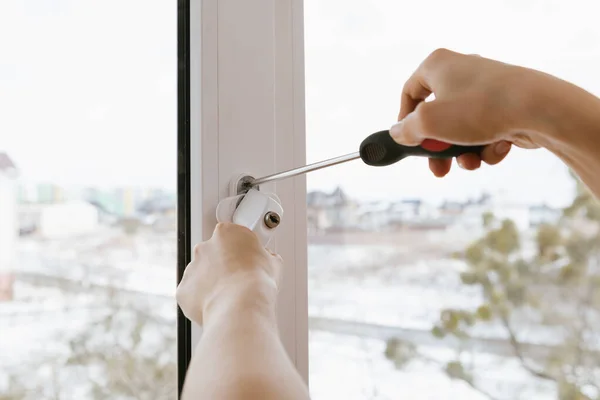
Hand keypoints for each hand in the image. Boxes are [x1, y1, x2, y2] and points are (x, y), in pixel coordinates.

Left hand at [176, 222, 282, 324]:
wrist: (241, 306)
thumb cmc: (257, 283)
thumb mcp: (273, 262)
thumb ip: (265, 256)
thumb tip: (267, 261)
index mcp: (226, 233)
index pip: (230, 235)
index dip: (239, 249)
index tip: (246, 258)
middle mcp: (204, 247)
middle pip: (212, 253)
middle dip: (223, 265)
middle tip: (239, 279)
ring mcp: (192, 268)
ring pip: (201, 274)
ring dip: (212, 283)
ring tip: (230, 296)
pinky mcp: (184, 289)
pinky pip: (192, 294)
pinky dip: (202, 300)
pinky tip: (218, 306)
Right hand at [390, 48, 540, 176]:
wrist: (538, 109)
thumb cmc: (478, 109)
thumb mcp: (428, 122)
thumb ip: (406, 129)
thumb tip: (398, 133)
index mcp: (438, 65)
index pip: (410, 92)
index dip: (404, 119)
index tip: (406, 141)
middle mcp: (461, 71)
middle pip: (437, 116)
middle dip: (438, 147)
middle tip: (438, 168)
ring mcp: (485, 88)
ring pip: (462, 128)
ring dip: (463, 151)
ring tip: (471, 164)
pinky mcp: (506, 104)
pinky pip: (486, 129)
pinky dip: (487, 145)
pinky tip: (497, 149)